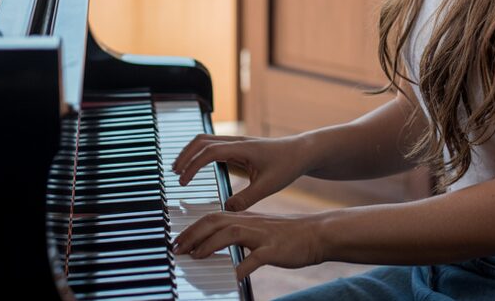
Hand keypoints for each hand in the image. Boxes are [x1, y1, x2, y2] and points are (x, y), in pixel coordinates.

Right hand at [172, 134, 308, 211]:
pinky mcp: (237, 147)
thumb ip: (247, 198)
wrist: (301, 152)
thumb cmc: (287, 166)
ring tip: (180, 170)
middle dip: (185, 155)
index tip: (183, 181)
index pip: (209, 152)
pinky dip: (199, 154)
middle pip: (201, 141)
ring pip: (205, 140)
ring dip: (190, 152)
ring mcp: (236, 143)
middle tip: (175, 174)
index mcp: (242, 148)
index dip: (193, 165)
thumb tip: (226, 208)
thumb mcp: (269, 186)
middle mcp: (236, 142)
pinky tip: (196, 167)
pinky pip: (212, 146)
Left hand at [173, 210, 323, 280]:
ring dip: (210, 245)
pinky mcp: (274, 250)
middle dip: (193, 234)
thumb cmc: (287, 235)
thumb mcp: (259, 231)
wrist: (316, 234)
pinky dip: (240, 268)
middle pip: (216, 221)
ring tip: (196, 257)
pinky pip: (254, 259)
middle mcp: (251, 222)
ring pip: (231, 233)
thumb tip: (216, 244)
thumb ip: (238, 235)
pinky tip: (231, 278)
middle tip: (178, 249)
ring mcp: (262, 235)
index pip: (212, 217)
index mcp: (245, 218)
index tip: (178, 241)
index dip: (192, 228)